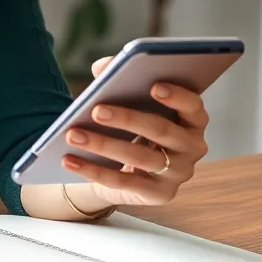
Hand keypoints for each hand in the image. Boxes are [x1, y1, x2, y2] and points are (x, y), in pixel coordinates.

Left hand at [60, 56, 209, 208]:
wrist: (126, 168)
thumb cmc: (131, 125)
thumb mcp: (129, 102)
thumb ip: (119, 77)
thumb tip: (103, 68)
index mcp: (191, 119)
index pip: (193, 107)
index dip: (177, 96)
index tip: (153, 86)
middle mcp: (192, 147)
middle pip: (161, 130)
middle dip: (127, 119)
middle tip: (96, 110)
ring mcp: (177, 174)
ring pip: (140, 158)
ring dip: (103, 145)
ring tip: (72, 134)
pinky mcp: (158, 194)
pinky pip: (122, 182)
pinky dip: (92, 171)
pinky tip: (69, 160)